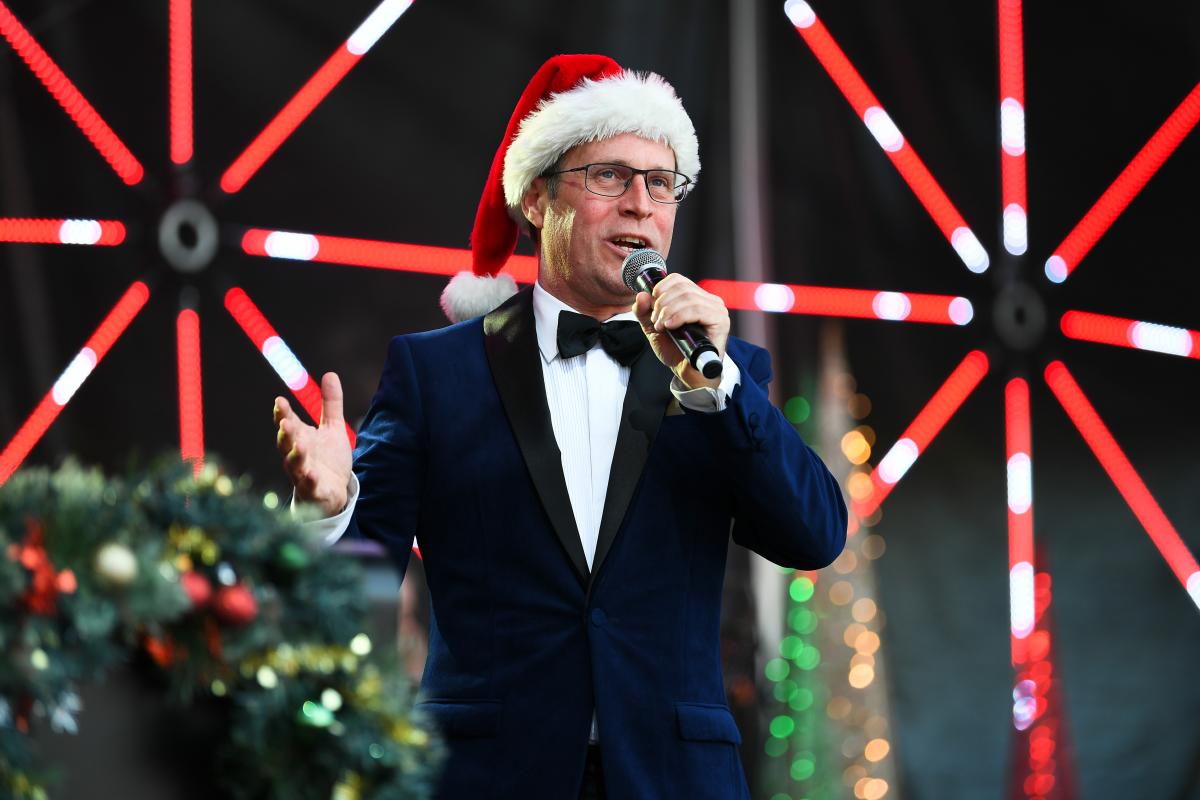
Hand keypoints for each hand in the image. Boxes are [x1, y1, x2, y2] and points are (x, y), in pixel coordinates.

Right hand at [274, 372, 352, 516]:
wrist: (334, 491)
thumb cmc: (328, 459)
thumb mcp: (333, 428)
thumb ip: (331, 404)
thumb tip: (330, 374)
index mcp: (300, 438)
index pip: (288, 423)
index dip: (282, 413)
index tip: (280, 401)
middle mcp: (297, 455)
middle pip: (286, 443)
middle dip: (285, 433)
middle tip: (285, 422)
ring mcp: (303, 473)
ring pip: (294, 465)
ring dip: (295, 456)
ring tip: (300, 445)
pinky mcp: (313, 490)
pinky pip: (308, 486)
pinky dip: (309, 480)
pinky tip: (311, 474)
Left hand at [632, 274, 729, 388]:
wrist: (689, 374)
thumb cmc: (676, 351)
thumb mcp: (654, 329)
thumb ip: (644, 312)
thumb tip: (641, 294)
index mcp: (695, 298)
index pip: (677, 279)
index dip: (660, 289)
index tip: (652, 306)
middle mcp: (709, 300)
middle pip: (681, 287)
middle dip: (662, 303)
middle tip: (656, 321)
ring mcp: (717, 309)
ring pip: (688, 297)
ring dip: (668, 311)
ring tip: (661, 327)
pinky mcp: (720, 321)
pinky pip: (698, 309)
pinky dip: (679, 316)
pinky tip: (670, 326)